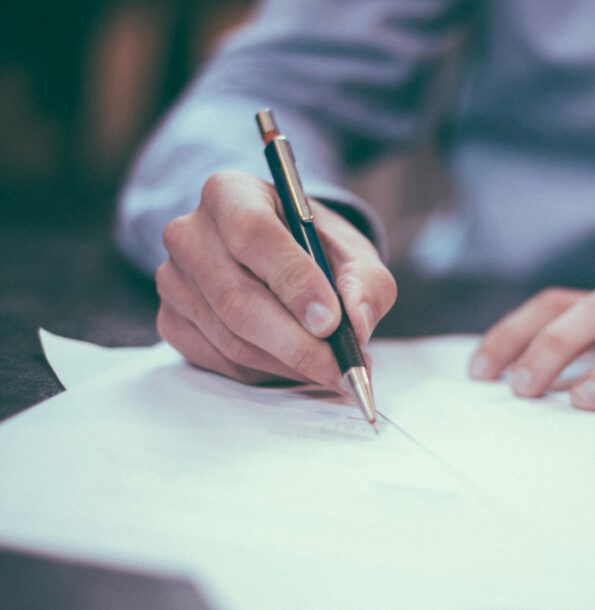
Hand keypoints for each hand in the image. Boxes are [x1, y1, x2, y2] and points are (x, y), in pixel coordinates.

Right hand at [156, 170, 395, 390]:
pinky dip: (266, 372)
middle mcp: (189, 233)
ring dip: (288, 363)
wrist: (281, 259)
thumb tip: (357, 323)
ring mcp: (173, 280)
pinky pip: (220, 360)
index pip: (254, 235)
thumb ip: (365, 283)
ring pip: (231, 338)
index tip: (331, 321)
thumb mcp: (353, 253)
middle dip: (297, 342)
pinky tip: (297, 366)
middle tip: (341, 367)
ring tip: (332, 370)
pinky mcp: (171, 321)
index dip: (293, 281)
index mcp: (231, 193)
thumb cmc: (316, 249)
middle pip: (237, 298)